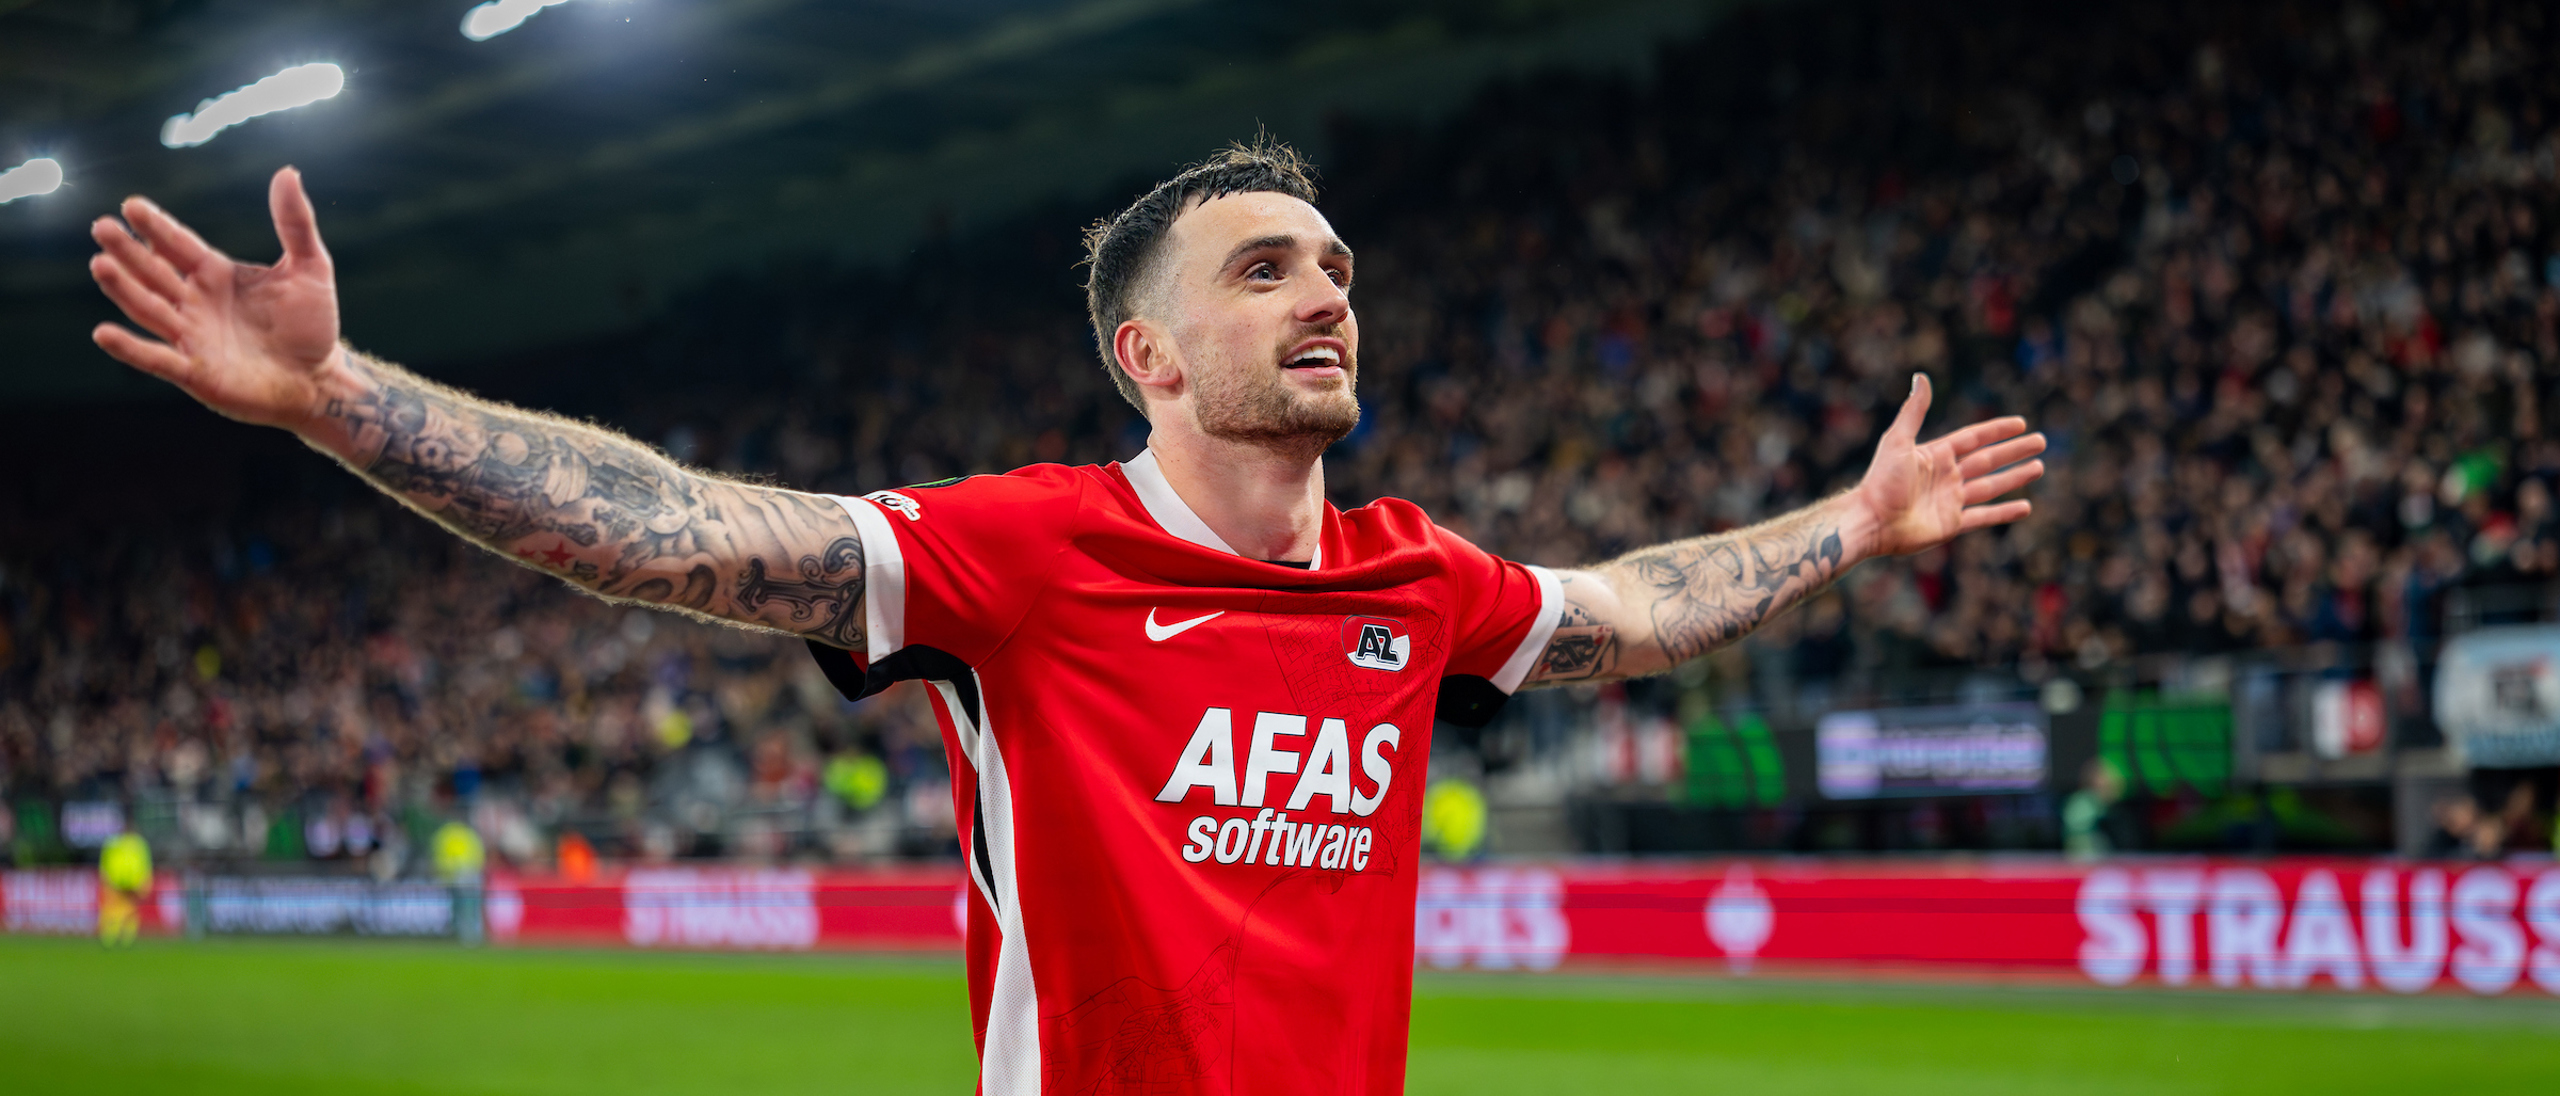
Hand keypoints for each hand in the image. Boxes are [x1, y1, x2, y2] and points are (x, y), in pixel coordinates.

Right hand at [88, 167, 345, 430]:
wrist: (320, 379)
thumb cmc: (312, 324)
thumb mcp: (311, 268)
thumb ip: (295, 224)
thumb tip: (287, 171)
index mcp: (215, 275)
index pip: (178, 245)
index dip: (156, 226)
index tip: (131, 204)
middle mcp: (195, 303)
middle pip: (154, 272)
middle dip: (128, 251)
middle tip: (102, 227)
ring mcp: (192, 337)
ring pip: (149, 309)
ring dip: (123, 289)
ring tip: (100, 265)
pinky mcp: (196, 372)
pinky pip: (157, 359)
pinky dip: (130, 349)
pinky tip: (103, 333)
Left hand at [1852, 373, 2046, 557]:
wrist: (1871, 522)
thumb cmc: (1881, 482)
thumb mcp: (1897, 441)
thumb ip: (1913, 411)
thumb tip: (1921, 376)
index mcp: (1935, 455)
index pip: (1973, 438)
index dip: (1997, 430)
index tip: (2021, 423)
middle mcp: (1946, 476)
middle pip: (1988, 460)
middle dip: (2014, 451)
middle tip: (2041, 441)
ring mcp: (1950, 500)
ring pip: (1991, 486)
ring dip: (2015, 477)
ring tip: (2039, 467)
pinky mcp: (1951, 524)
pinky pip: (1984, 516)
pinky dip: (2005, 513)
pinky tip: (2025, 507)